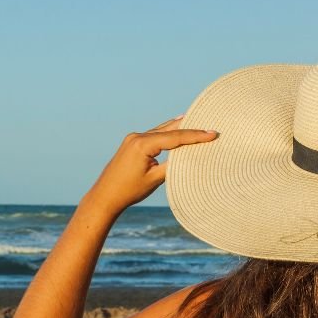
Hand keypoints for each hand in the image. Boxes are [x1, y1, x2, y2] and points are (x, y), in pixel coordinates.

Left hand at [85, 116, 217, 214]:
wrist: (105, 196)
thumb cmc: (128, 191)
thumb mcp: (154, 179)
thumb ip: (172, 166)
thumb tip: (188, 157)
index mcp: (142, 144)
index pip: (175, 137)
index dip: (196, 136)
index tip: (212, 134)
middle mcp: (137, 137)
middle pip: (169, 129)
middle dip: (190, 128)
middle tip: (209, 125)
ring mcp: (133, 139)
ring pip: (161, 130)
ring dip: (179, 127)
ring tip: (197, 121)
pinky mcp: (132, 143)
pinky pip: (154, 134)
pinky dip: (167, 133)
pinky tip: (177, 127)